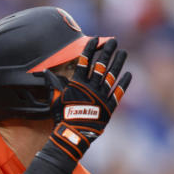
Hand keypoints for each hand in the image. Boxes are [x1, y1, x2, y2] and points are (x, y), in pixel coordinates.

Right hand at [46, 37, 131, 161]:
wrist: (73, 133)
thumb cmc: (62, 116)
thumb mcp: (55, 98)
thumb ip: (52, 83)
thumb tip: (45, 71)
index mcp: (78, 83)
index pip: (85, 61)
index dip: (90, 49)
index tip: (95, 40)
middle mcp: (91, 86)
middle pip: (101, 65)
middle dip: (107, 51)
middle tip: (114, 41)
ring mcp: (101, 96)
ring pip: (112, 75)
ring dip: (118, 63)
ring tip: (123, 52)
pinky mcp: (109, 106)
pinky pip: (118, 92)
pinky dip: (124, 83)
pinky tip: (129, 74)